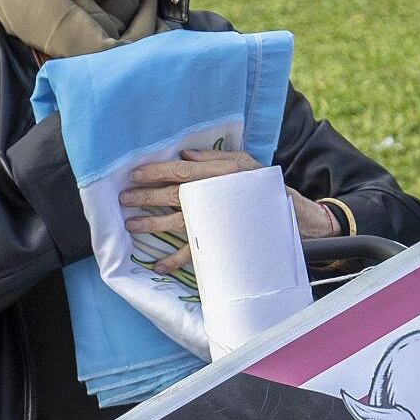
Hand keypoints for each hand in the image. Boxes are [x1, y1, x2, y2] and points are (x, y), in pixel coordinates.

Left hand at [119, 148, 335, 276]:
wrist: (296, 217)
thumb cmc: (266, 188)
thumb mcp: (244, 163)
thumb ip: (213, 157)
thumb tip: (185, 153)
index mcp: (218, 174)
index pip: (180, 170)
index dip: (155, 171)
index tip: (134, 174)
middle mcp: (214, 195)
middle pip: (172, 195)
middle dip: (145, 197)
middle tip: (123, 199)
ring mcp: (216, 220)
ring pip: (176, 222)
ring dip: (151, 225)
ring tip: (132, 226)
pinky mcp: (222, 242)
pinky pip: (193, 252)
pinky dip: (174, 261)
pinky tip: (158, 265)